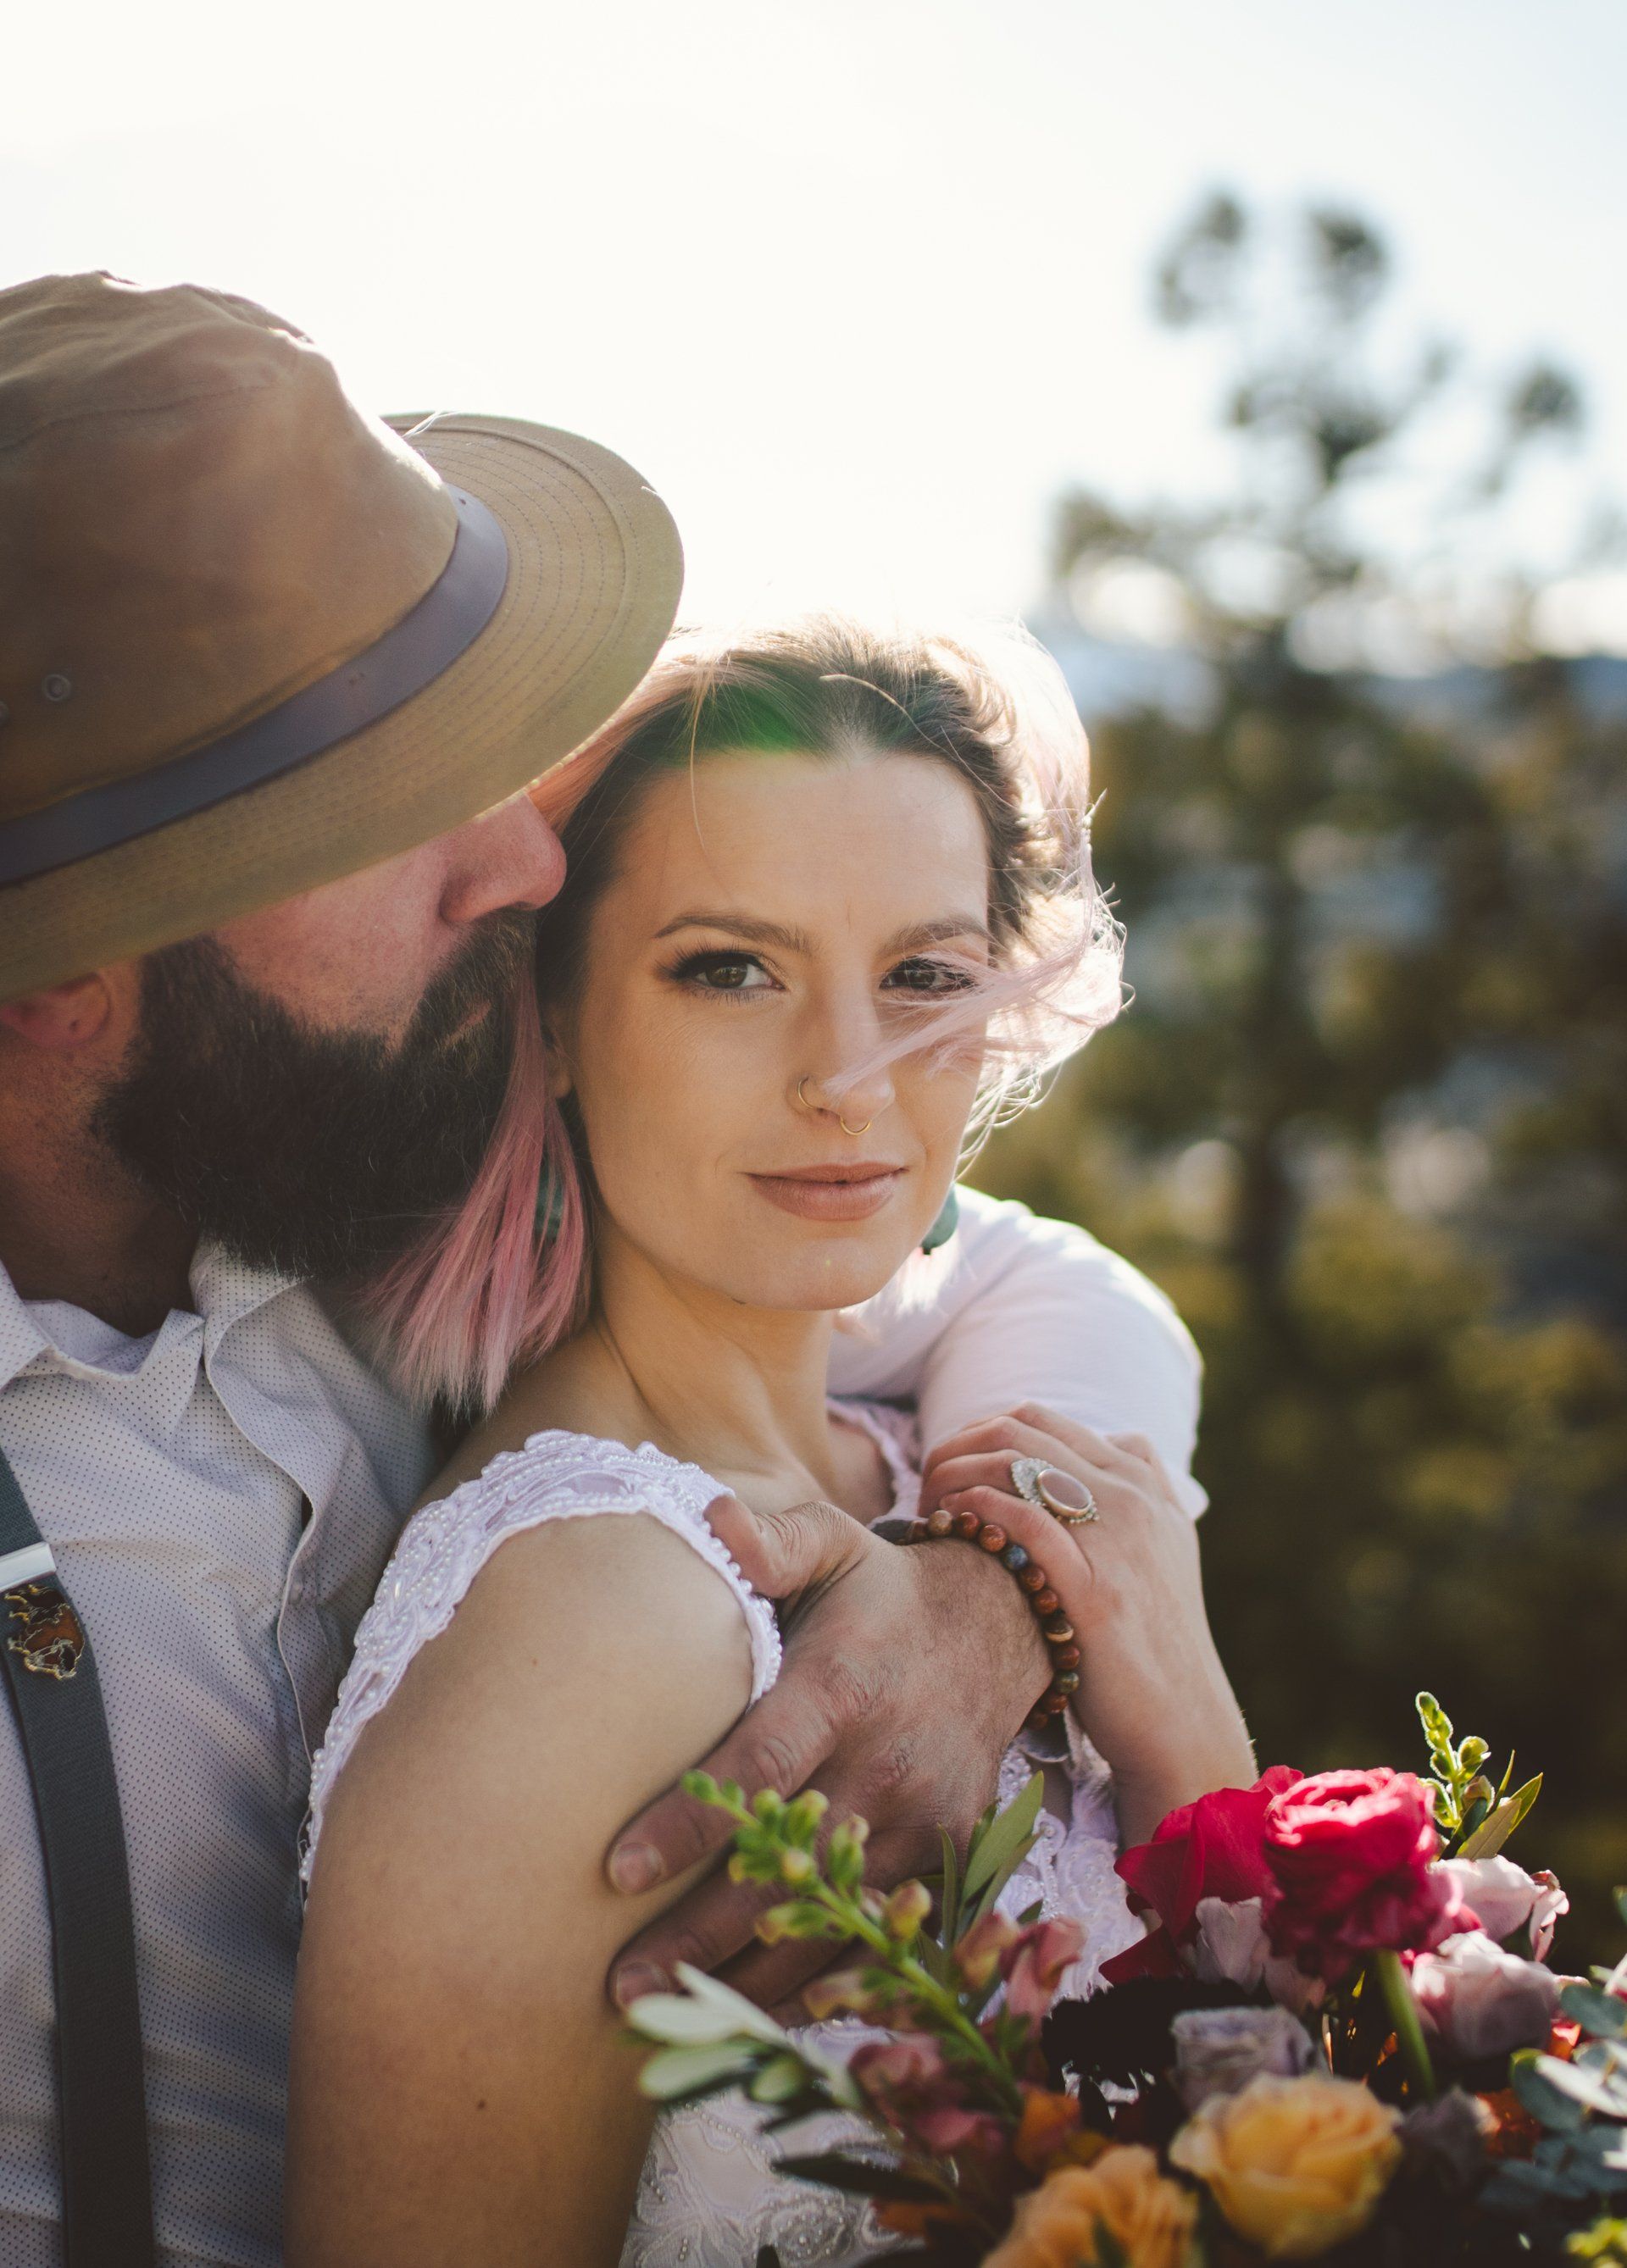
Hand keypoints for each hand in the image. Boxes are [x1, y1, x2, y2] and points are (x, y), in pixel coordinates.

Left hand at [603, 1493, 1048, 2013]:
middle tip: (618, 1983)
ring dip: (751, 1978)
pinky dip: (823, 1980)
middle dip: (699, 1935)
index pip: (760, 1768)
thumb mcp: (832, 1541)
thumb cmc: (879, 1590)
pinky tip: (756, 2013)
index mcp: (844, 1687)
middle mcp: (888, 1763)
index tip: (615, 1873)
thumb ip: (771, 1536)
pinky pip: (883, 1932)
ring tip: (669, 2013)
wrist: (999, 1626)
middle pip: (786, 1869)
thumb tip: (707, 1520)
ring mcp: (925, 1818)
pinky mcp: (949, 1853)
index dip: (690, 1824)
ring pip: (834, 1919)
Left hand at [919, 1403, 1255, 1842]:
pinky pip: (1023, 1521)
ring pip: (1014, 1463)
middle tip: (928, 1490)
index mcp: (1142, 1483)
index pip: (1038, 1418)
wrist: (1182, 1725)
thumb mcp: (1168, 1548)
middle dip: (956, 1449)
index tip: (950, 1472)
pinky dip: (975, 1511)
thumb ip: (1143, 1488)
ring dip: (954, 1476)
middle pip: (1018, 1429)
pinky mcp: (1095, 1590)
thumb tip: (1111, 1441)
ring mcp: (1117, 1541)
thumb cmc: (1155, 1641)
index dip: (978, 1434)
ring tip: (932, 1513)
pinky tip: (952, 1529)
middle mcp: (1133, 1499)